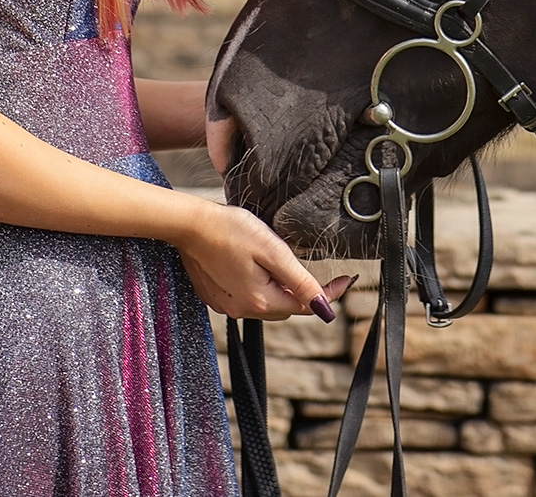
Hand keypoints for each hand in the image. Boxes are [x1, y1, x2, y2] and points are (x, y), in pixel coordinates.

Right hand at [176, 202, 347, 320]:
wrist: (190, 225)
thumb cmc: (231, 230)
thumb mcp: (273, 250)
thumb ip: (299, 280)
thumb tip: (323, 306)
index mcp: (260, 300)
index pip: (305, 305)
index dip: (328, 294)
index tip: (345, 279)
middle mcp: (242, 309)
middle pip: (285, 307)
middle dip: (300, 291)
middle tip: (308, 265)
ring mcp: (226, 305)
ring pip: (266, 303)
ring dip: (278, 288)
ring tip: (276, 262)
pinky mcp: (215, 296)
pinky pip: (246, 297)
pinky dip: (257, 286)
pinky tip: (252, 264)